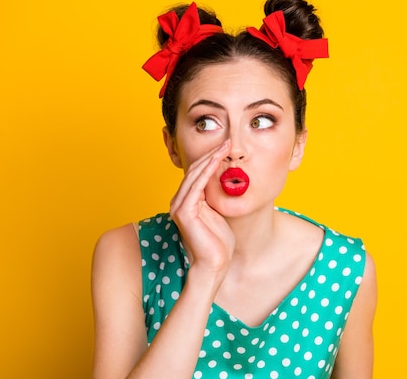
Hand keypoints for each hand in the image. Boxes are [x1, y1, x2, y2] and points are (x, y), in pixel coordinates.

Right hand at [169, 139, 234, 278]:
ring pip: (194, 176)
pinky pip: (196, 186)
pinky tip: (217, 161)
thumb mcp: (218, 213)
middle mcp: (179, 202)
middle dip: (211, 154)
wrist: (215, 264)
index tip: (226, 147)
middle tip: (227, 142)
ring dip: (210, 159)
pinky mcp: (184, 212)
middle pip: (194, 171)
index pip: (197, 174)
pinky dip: (206, 172)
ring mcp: (179, 206)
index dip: (211, 159)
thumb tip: (224, 180)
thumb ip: (215, 197)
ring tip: (224, 147)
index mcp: (187, 201)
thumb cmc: (219, 243)